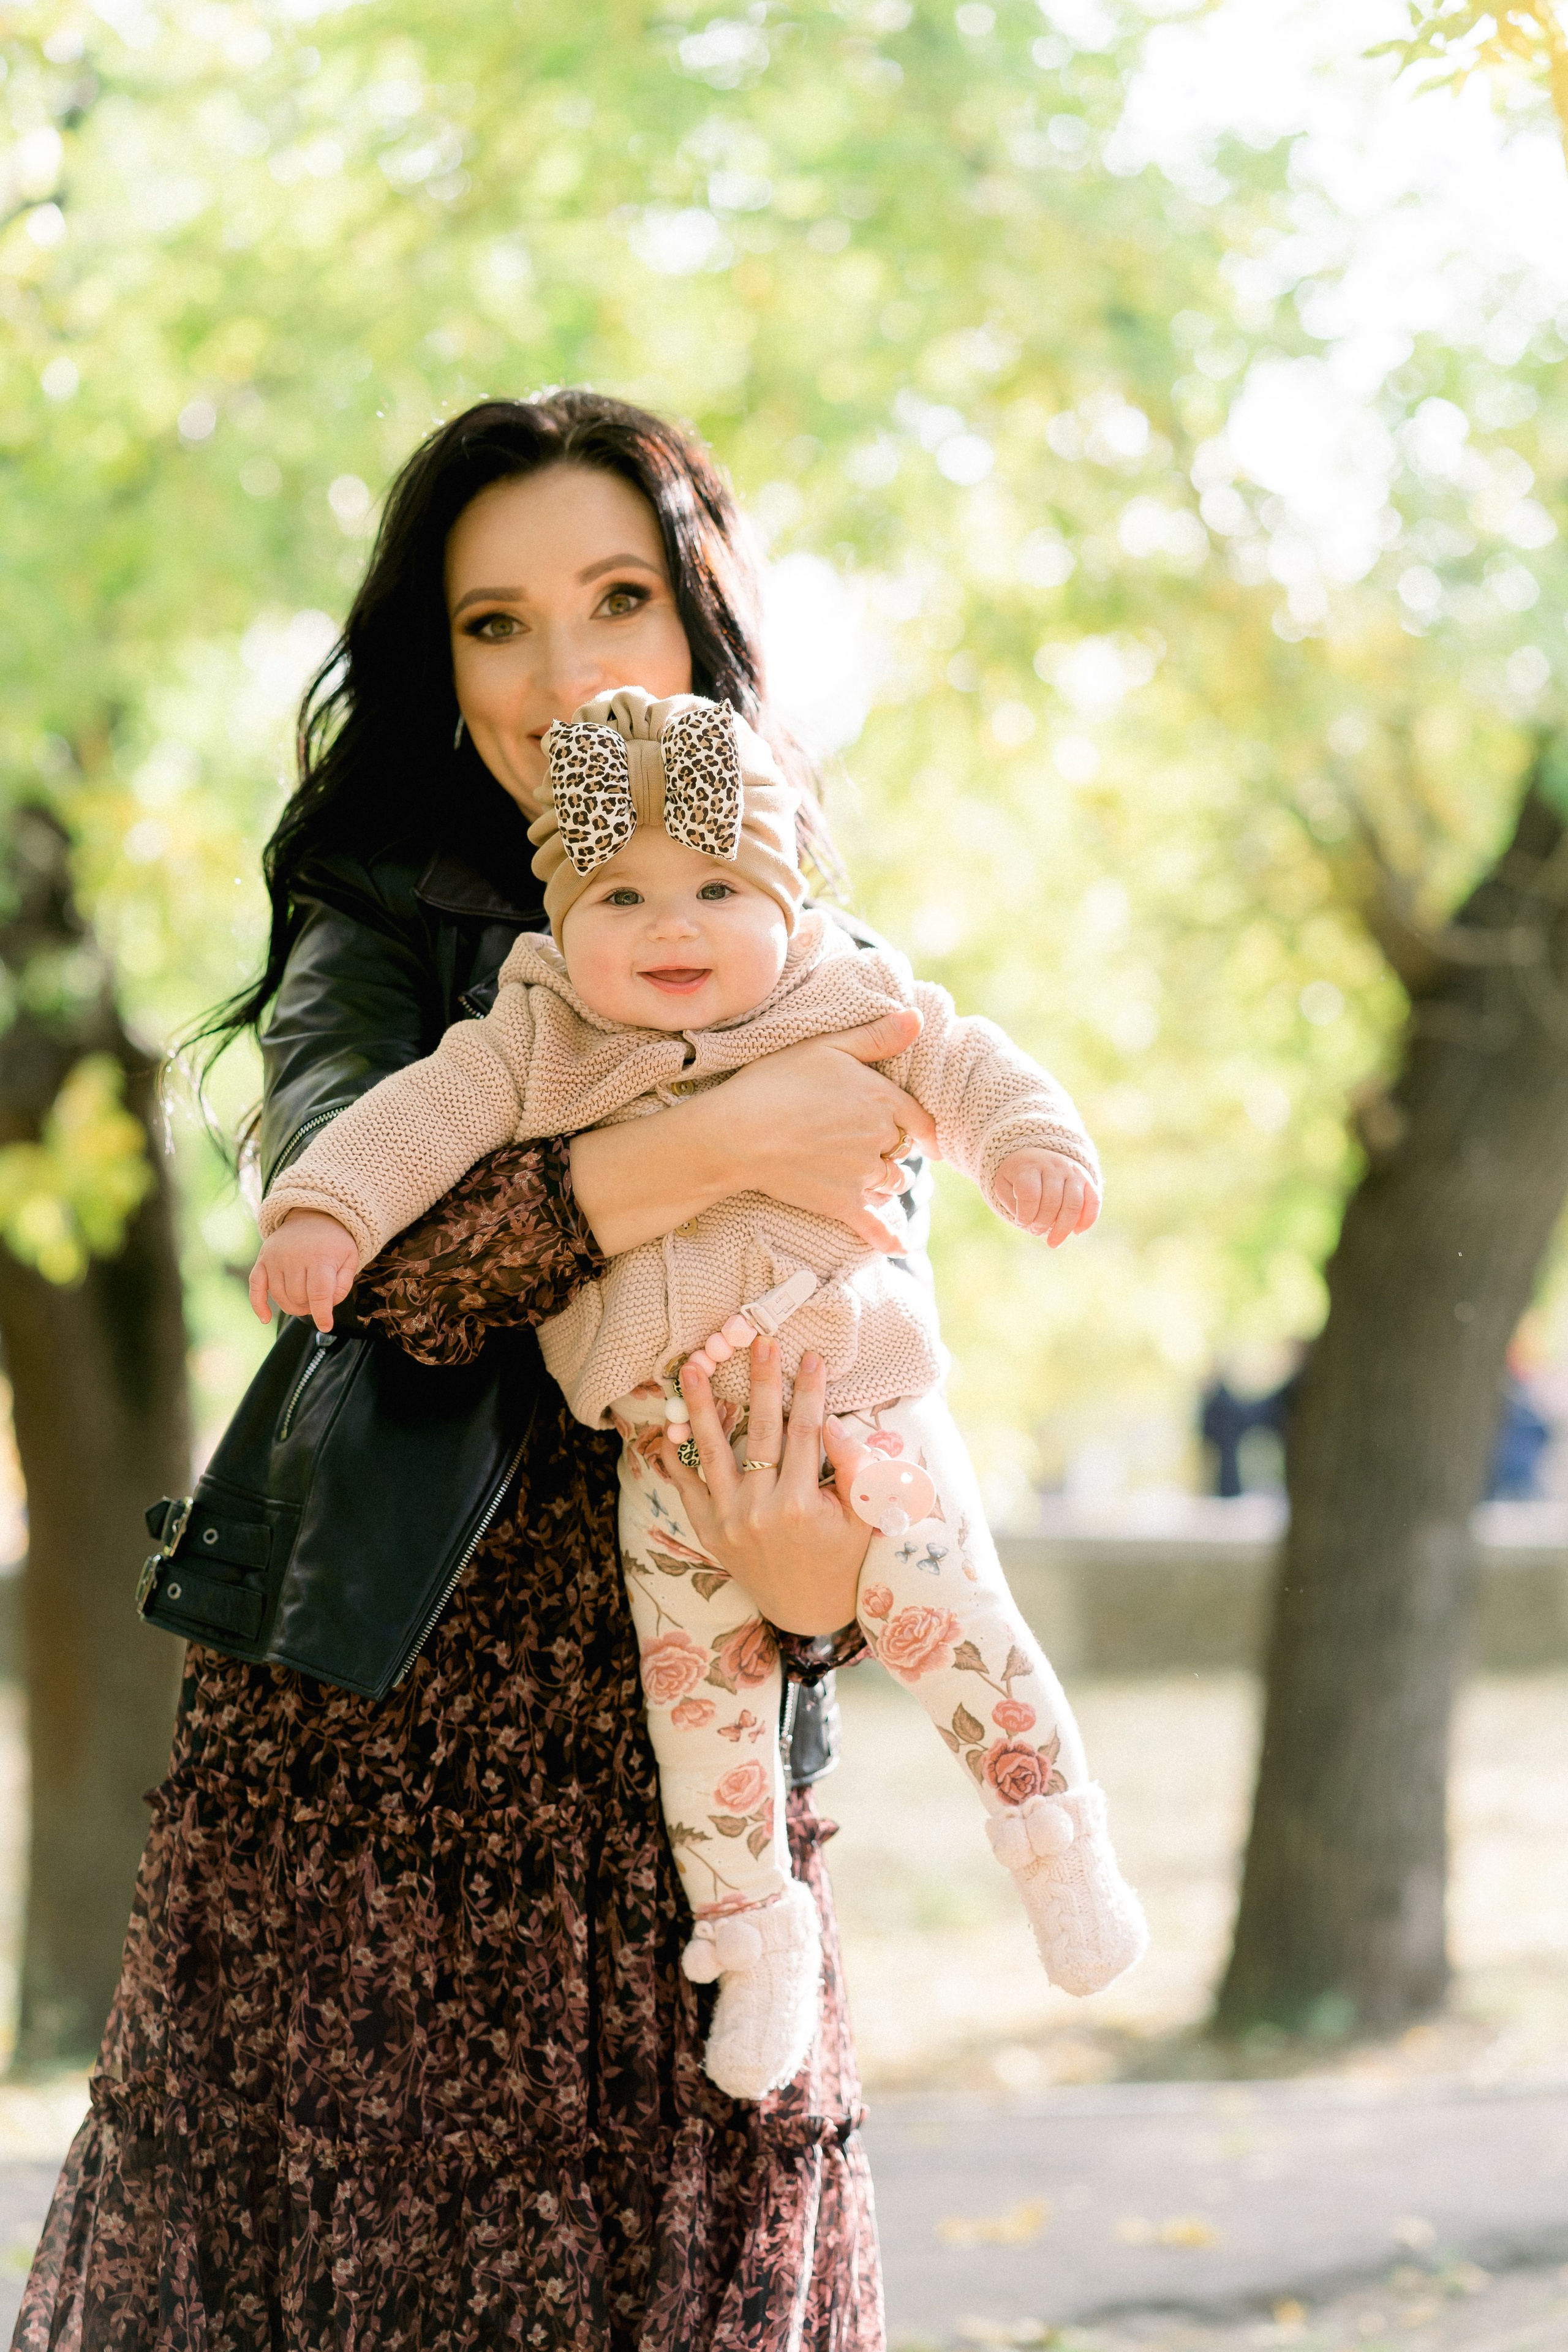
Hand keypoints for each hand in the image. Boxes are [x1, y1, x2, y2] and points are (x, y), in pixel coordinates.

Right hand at [248, 1210, 358, 1331]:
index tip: (326, 1326)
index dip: (321, 1314)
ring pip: (280, 1296)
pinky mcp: (263, 1259)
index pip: (318, 1293)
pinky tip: (265, 1318)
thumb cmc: (334, 1242)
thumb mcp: (350, 1259)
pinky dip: (258, 1305)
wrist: (313, 1214)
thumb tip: (327, 1306)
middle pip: (298, 1298)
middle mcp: (294, 1256)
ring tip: (305, 1298)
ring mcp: (275, 1257)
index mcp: (320, 1257)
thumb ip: (343, 1285)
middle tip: (318, 1299)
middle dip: (309, 1306)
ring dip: (292, 1305)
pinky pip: (255, 1286)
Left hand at [658, 1337, 870, 1635]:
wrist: (807, 1610)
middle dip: (761, 1383)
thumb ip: (855, 1471)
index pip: (806, 1433)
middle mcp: (760, 1510)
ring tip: (693, 1369)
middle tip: (759, 1343)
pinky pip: (686, 1488)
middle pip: (761, 1432)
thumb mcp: (863, 1518)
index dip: (810, 1392)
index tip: (810, 1357)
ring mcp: (729, 1520)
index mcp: (801, 1505)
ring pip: (712, 1452)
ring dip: (702, 1407)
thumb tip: (834, 1424)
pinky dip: (675, 1458)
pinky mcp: (709, 1530)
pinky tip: (669, 1425)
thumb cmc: (842, 1557)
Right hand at [699, 1007, 937, 1248]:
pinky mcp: (842, 1204)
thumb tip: (918, 1019)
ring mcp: (862, 1175)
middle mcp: (879, 1139)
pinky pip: (875, 1227)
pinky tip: (900, 1248)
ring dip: (885, 1182)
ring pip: (891, 1184)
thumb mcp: (826, 1046)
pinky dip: (889, 1240)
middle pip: (902, 1151)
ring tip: (865, 1177)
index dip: (922, 1128)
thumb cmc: (775, 1082)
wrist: (737, 1133)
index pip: (920, 1119)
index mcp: (882, 1100)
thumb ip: (875, 1036)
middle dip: (892, 1149)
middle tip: (868, 1146)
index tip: (925, 1137)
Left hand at [992, 1150, 1100, 1245]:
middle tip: (1034, 1231)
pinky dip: (1088, 1220)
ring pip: (1074, 1204)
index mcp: (1030, 1166)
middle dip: (1042, 1224)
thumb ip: (1013, 1204)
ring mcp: (1073, 1172)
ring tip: (1053, 1243)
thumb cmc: (1018, 1177)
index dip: (1025, 1215)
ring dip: (1063, 1229)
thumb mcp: (1004, 1186)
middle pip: (1052, 1202)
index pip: (1030, 1194)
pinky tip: (1077, 1232)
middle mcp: (1054, 1166)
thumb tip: (1032, 1224)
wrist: (1037, 1155)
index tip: (1021, 1222)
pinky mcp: (1087, 1180)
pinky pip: (1094, 1201)